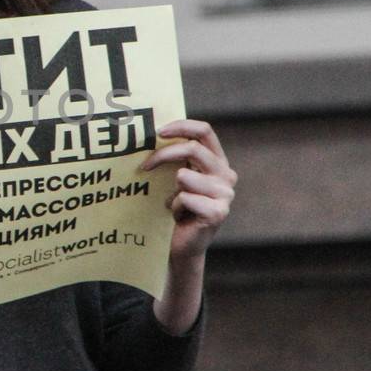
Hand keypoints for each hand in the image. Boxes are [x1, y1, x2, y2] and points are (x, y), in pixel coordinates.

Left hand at [140, 118, 236, 260]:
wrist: (178, 245)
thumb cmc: (172, 207)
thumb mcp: (172, 177)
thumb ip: (172, 156)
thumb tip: (147, 134)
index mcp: (216, 160)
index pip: (204, 130)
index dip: (182, 126)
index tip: (157, 131)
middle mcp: (225, 174)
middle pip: (192, 148)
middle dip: (163, 154)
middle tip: (144, 165)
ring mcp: (225, 194)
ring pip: (185, 175)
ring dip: (170, 191)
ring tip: (172, 204)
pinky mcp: (219, 212)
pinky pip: (185, 197)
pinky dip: (175, 207)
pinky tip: (178, 217)